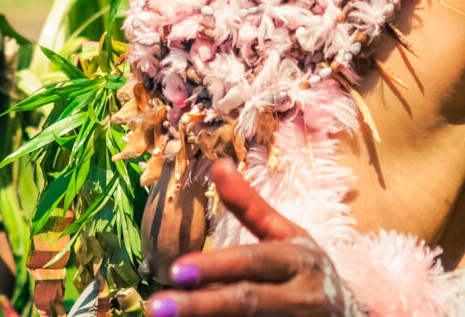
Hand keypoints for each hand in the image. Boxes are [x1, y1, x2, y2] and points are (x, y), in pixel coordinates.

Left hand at [146, 159, 364, 316]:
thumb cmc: (308, 271)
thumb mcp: (287, 235)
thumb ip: (251, 206)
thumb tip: (219, 164)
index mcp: (298, 261)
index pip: (252, 263)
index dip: (215, 267)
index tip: (175, 270)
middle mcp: (302, 298)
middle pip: (247, 303)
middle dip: (200, 307)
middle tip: (156, 307)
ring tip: (165, 316)